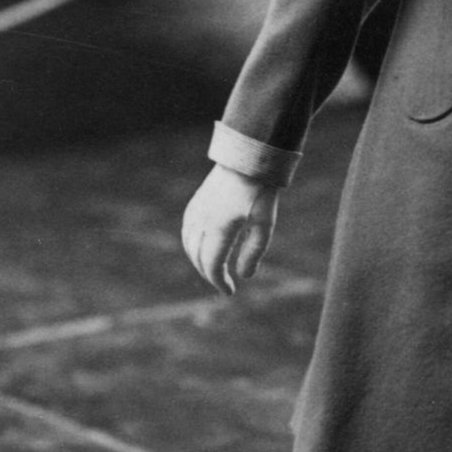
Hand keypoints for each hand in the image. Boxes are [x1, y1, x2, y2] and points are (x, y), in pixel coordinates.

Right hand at [181, 165, 278, 295]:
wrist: (248, 160)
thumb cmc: (261, 192)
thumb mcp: (264, 224)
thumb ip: (253, 252)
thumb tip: (243, 276)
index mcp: (221, 228)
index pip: (212, 265)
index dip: (219, 282)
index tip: (229, 292)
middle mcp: (203, 221)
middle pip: (198, 258)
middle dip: (209, 274)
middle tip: (223, 283)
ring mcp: (196, 211)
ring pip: (189, 245)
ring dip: (199, 261)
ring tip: (213, 269)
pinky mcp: (195, 204)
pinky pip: (187, 232)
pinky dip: (192, 246)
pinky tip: (202, 250)